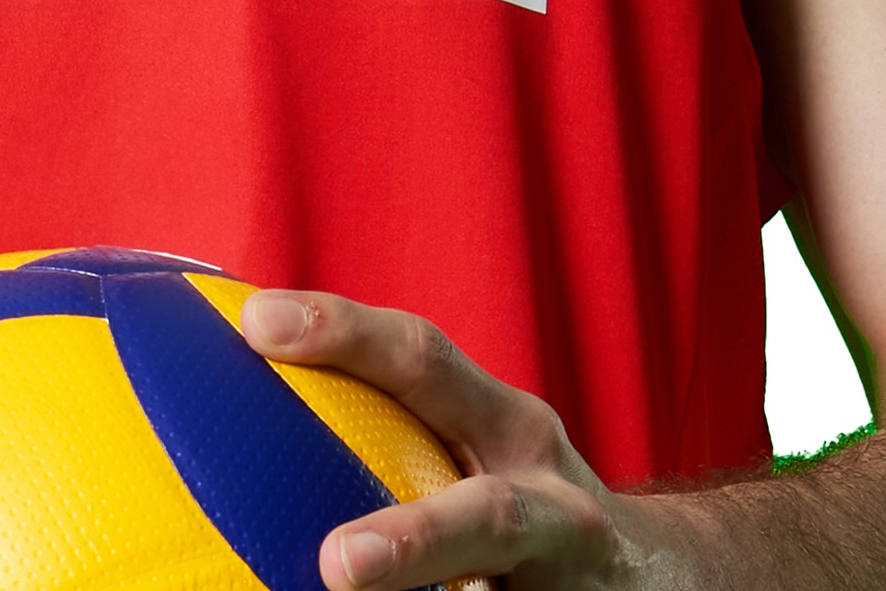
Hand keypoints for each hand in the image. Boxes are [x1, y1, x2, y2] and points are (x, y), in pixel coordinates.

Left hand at [241, 291, 635, 588]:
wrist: (656, 572)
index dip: (344, 332)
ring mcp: (573, 573)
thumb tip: (229, 413)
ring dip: (441, 590)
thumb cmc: (514, 493)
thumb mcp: (469, 440)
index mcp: (506, 426)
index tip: (255, 322)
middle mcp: (552, 497)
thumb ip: (380, 424)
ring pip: (512, 578)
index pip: (423, 359)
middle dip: (420, 538)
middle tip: (333, 565)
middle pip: (494, 515)